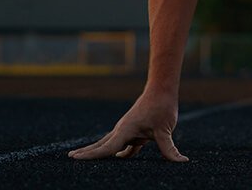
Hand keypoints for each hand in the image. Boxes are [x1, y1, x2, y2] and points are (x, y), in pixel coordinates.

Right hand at [68, 94, 187, 162]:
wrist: (162, 89)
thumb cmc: (162, 106)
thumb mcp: (165, 129)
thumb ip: (169, 148)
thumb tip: (181, 162)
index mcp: (125, 130)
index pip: (107, 148)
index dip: (91, 155)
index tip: (75, 159)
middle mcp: (122, 130)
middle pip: (101, 145)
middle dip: (86, 153)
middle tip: (70, 158)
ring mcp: (127, 130)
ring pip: (109, 144)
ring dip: (98, 152)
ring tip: (82, 159)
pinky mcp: (133, 131)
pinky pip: (122, 145)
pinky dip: (117, 153)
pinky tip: (118, 160)